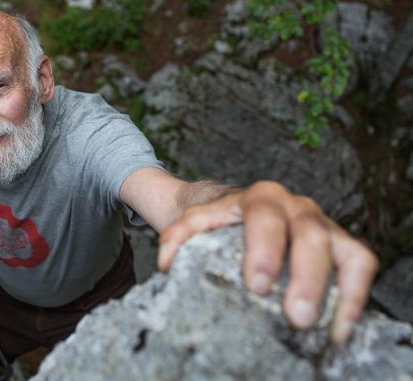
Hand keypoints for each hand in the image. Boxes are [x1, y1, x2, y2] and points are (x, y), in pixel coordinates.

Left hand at [156, 180, 377, 344]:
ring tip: (323, 329)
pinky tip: (339, 330)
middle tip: (295, 316)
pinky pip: (360, 266)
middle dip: (306, 277)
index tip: (256, 285)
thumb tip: (166, 263)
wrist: (232, 209)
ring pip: (347, 250)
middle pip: (310, 235)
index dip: (264, 249)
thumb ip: (177, 235)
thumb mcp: (191, 220)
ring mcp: (324, 224)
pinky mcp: (341, 245)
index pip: (265, 218)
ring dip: (340, 291)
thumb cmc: (215, 220)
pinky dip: (356, 298)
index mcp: (260, 197)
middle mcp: (297, 206)